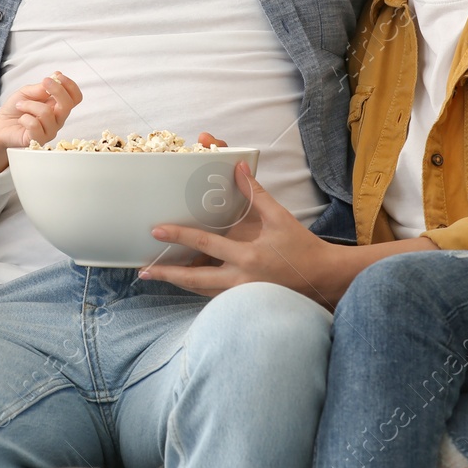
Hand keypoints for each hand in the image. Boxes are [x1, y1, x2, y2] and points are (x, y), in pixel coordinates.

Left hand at [0, 71, 82, 171]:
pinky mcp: (37, 140)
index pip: (75, 98)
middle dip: (57, 90)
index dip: (70, 86)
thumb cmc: (15, 109)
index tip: (58, 76)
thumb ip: (41, 87)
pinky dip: (25, 118)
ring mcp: (49, 131)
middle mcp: (57, 120)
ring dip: (30, 104)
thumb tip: (56, 76)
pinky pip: (35, 125)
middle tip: (44, 82)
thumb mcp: (26, 92)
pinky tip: (21, 119)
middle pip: (68, 105)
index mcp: (57, 107)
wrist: (0, 125)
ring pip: (47, 113)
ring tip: (20, 105)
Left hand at [139, 160, 333, 305]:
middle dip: (167, 274)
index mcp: (247, 257)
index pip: (205, 245)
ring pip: (201, 291)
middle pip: (194, 279)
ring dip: (178, 283)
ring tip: (157, 276)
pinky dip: (198, 288)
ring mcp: (242, 294)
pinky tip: (186, 283)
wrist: (323, 280)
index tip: (157, 231)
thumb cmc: (302, 248)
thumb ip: (256, 194)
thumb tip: (240, 166)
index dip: (179, 236)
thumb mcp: (279, 218)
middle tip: (143, 270)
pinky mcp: (245, 301)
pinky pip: (214, 296)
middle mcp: (240, 279)